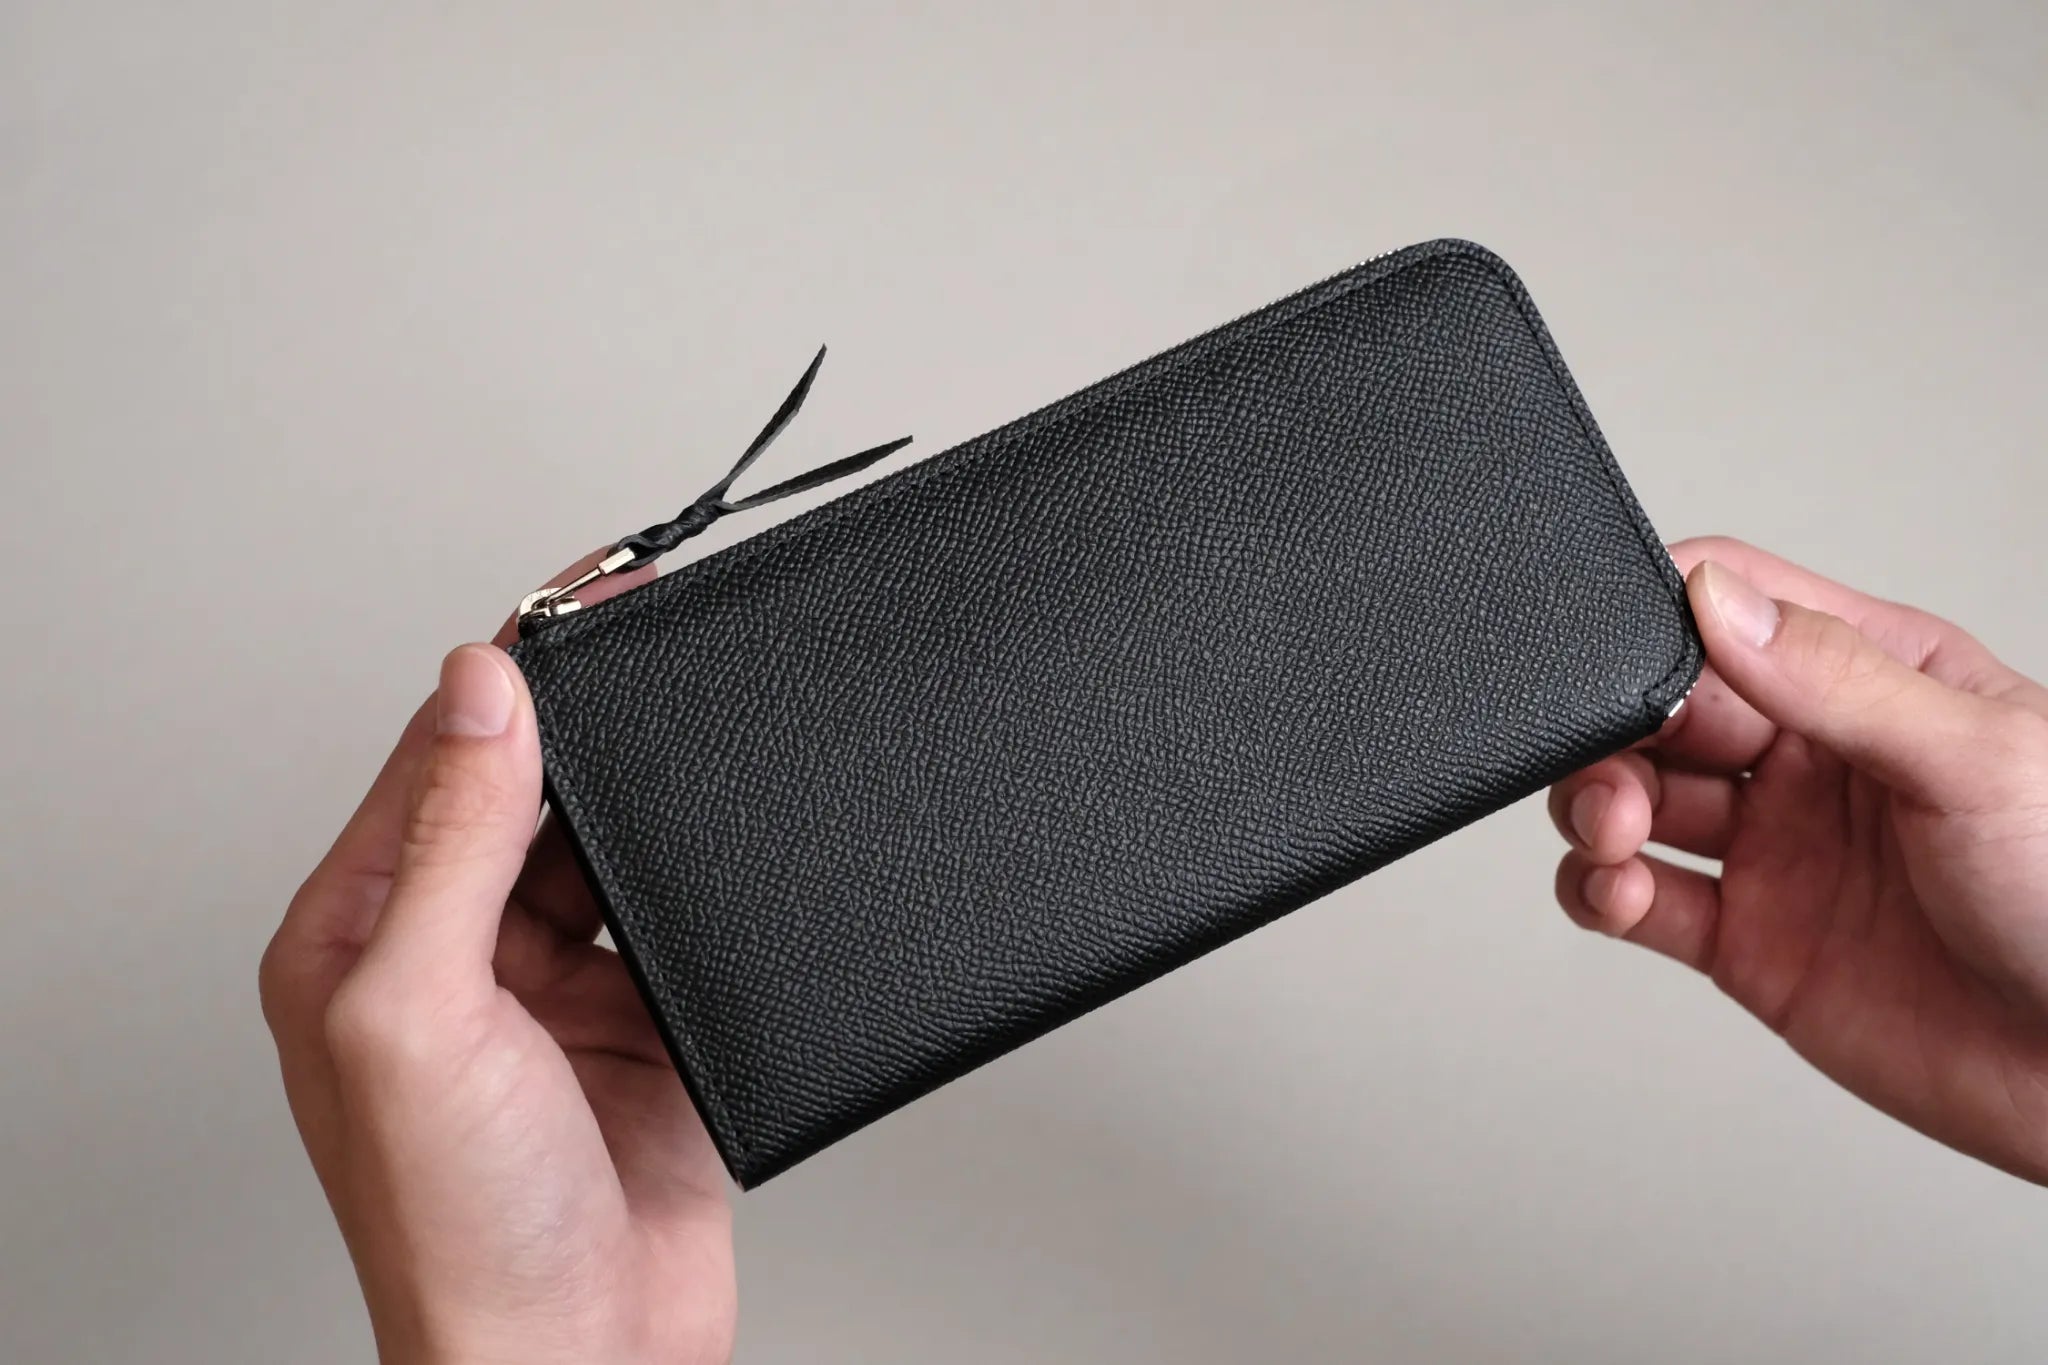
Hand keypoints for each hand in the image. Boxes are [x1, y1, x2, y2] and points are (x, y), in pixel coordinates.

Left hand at [260, 553, 735, 1364]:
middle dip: (588, 722)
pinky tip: (723, 852)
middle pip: (530, 789)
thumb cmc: (460, 1236)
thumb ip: (452, 846)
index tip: (574, 600)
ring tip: (696, 751)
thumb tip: (482, 692)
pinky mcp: (644, 1023)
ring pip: (611, 844)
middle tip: (651, 635)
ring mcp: (555, 990)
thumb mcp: (421, 1015)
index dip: (508, 673)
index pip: (436, 760)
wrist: (585, 1359)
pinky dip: (704, 880)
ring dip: (650, 804)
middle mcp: (456, 954)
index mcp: (363, 936)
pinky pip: (679, 914)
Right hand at [1548, 537, 2047, 1181]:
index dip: (1668, 614)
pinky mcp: (1750, 945)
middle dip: (1617, 728)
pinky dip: (1600, 892)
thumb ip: (1839, 678)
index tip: (1626, 646)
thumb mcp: (1975, 757)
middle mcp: (1814, 761)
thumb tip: (1719, 599)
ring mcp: (1779, 852)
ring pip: (1638, 801)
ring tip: (1612, 834)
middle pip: (1666, 710)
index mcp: (1876, 682)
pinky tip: (1614, 890)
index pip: (1739, 611)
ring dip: (1596, 806)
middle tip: (1614, 765)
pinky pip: (1643, 902)